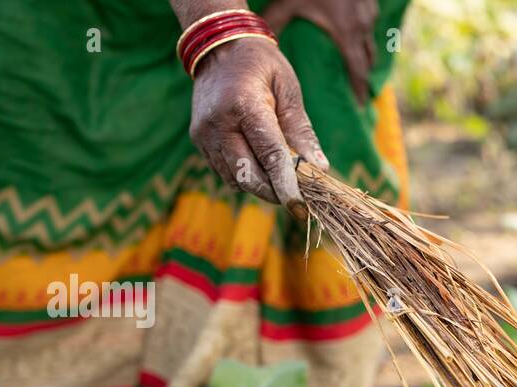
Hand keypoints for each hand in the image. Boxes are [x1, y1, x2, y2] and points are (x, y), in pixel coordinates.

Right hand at [188, 37, 326, 213]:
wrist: (219, 48)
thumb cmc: (262, 65)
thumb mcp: (288, 89)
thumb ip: (301, 131)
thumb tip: (318, 169)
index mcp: (244, 106)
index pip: (269, 156)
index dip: (286, 185)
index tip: (301, 207)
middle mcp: (218, 123)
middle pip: (249, 176)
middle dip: (275, 191)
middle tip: (298, 194)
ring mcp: (204, 134)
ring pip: (235, 179)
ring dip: (261, 186)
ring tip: (280, 178)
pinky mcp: (198, 140)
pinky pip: (225, 172)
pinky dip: (245, 176)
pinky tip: (260, 165)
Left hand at [263, 0, 379, 104]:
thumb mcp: (289, 2)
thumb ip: (274, 22)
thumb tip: (258, 44)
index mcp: (347, 33)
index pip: (357, 71)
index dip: (359, 90)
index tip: (361, 105)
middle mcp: (363, 25)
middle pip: (368, 58)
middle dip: (364, 74)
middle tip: (359, 89)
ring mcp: (369, 10)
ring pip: (371, 38)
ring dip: (365, 52)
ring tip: (357, 62)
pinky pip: (370, 21)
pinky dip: (364, 30)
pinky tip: (355, 29)